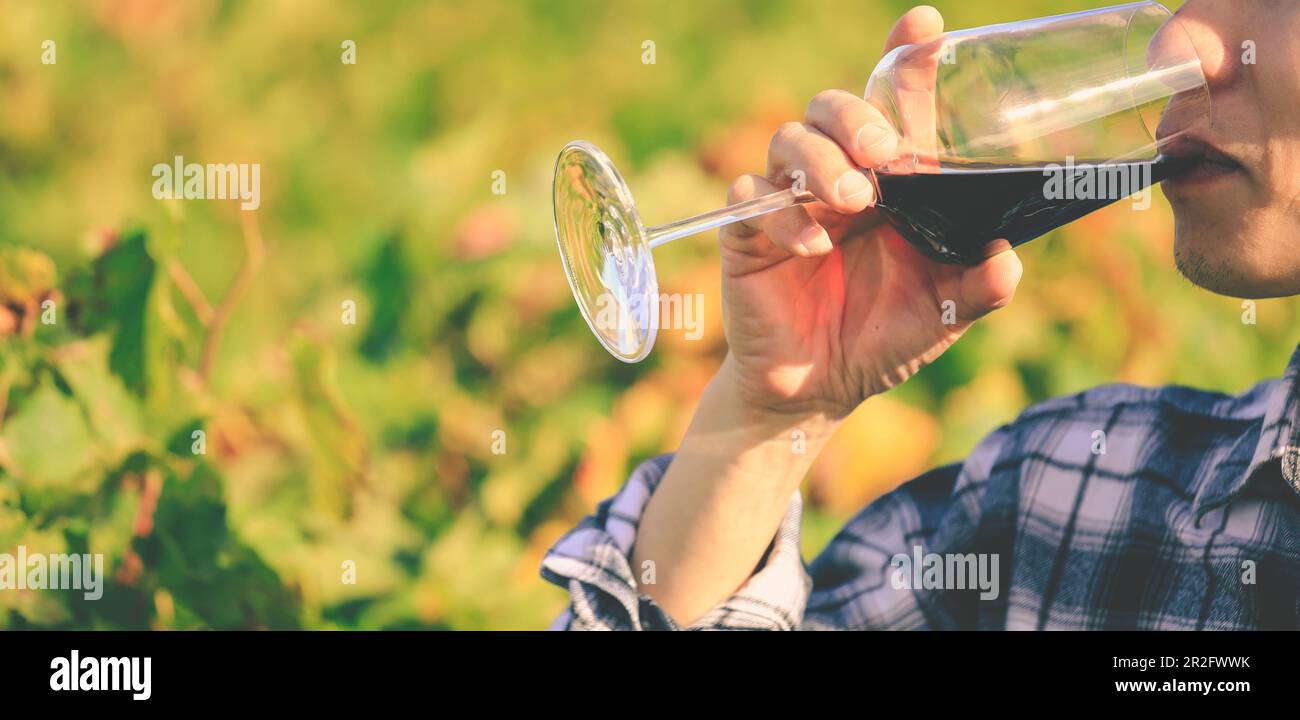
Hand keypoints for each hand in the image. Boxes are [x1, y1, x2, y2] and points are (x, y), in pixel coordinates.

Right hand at [718, 5, 1022, 424]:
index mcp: (889, 184)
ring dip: (821, 162)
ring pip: (787, 139)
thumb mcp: (943, 314)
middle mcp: (837, 179)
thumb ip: (979, 284)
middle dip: (857, 117)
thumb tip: (1006, 254)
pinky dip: (780, 213)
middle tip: (883, 153)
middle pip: (832, 108)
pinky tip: (810, 247)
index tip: (924, 25)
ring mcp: (789, 201)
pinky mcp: (747, 234)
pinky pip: (749, 196)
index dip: (905, 57)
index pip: (895, 106)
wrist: (818, 390)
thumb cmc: (883, 340)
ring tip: (851, 202)